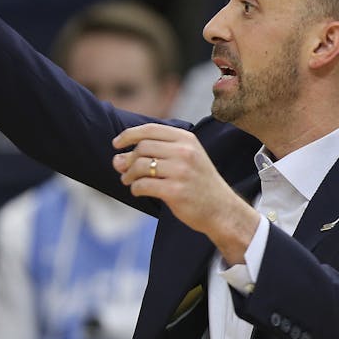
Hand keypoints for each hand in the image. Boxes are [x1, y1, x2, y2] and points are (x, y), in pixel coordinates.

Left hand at [112, 123, 260, 262]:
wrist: (221, 209)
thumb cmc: (198, 183)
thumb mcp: (185, 159)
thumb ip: (154, 154)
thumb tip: (117, 159)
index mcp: (187, 139)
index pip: (150, 130)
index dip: (128, 135)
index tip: (116, 144)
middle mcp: (184, 152)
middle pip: (142, 147)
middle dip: (128, 159)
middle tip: (123, 171)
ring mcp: (181, 171)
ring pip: (140, 166)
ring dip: (128, 175)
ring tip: (128, 181)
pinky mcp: (175, 191)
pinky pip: (143, 185)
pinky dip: (135, 189)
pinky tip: (138, 191)